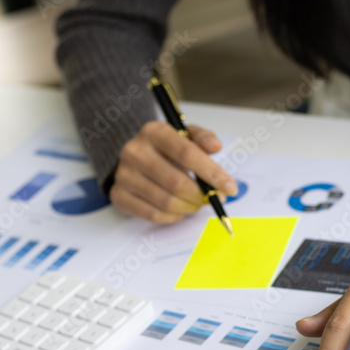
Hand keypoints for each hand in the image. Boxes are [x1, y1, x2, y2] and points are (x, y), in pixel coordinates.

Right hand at [110, 121, 237, 222]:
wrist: (133, 156)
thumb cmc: (165, 148)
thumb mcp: (184, 135)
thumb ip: (202, 138)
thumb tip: (215, 146)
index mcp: (154, 132)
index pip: (187, 154)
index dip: (211, 173)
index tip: (229, 187)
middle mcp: (135, 151)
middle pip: (177, 183)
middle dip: (201, 196)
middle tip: (213, 199)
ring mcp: (124, 175)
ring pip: (166, 202)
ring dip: (189, 208)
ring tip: (197, 203)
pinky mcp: (119, 195)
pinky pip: (153, 214)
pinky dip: (172, 217)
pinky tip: (179, 210)